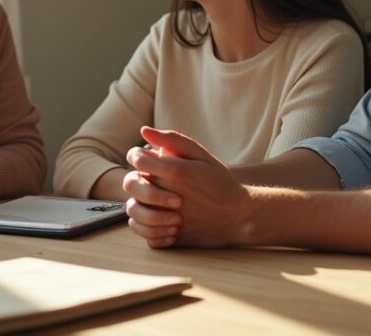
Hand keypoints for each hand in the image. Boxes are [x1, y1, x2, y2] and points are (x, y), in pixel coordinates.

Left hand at [124, 126, 251, 248]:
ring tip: (155, 202)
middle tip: (152, 181)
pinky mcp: (172, 239)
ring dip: (140, 204)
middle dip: (137, 179)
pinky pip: (146, 236)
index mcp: (174, 171)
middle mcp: (166, 195)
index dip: (137, 156)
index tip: (147, 160)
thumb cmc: (220, 182)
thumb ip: (172, 140)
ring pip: (133, 211)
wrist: (240, 216)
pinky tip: (162, 222)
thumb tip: (144, 131)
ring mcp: (168, 219)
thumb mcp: (201, 155)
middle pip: (130, 183)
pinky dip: (148, 229)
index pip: (137, 158)